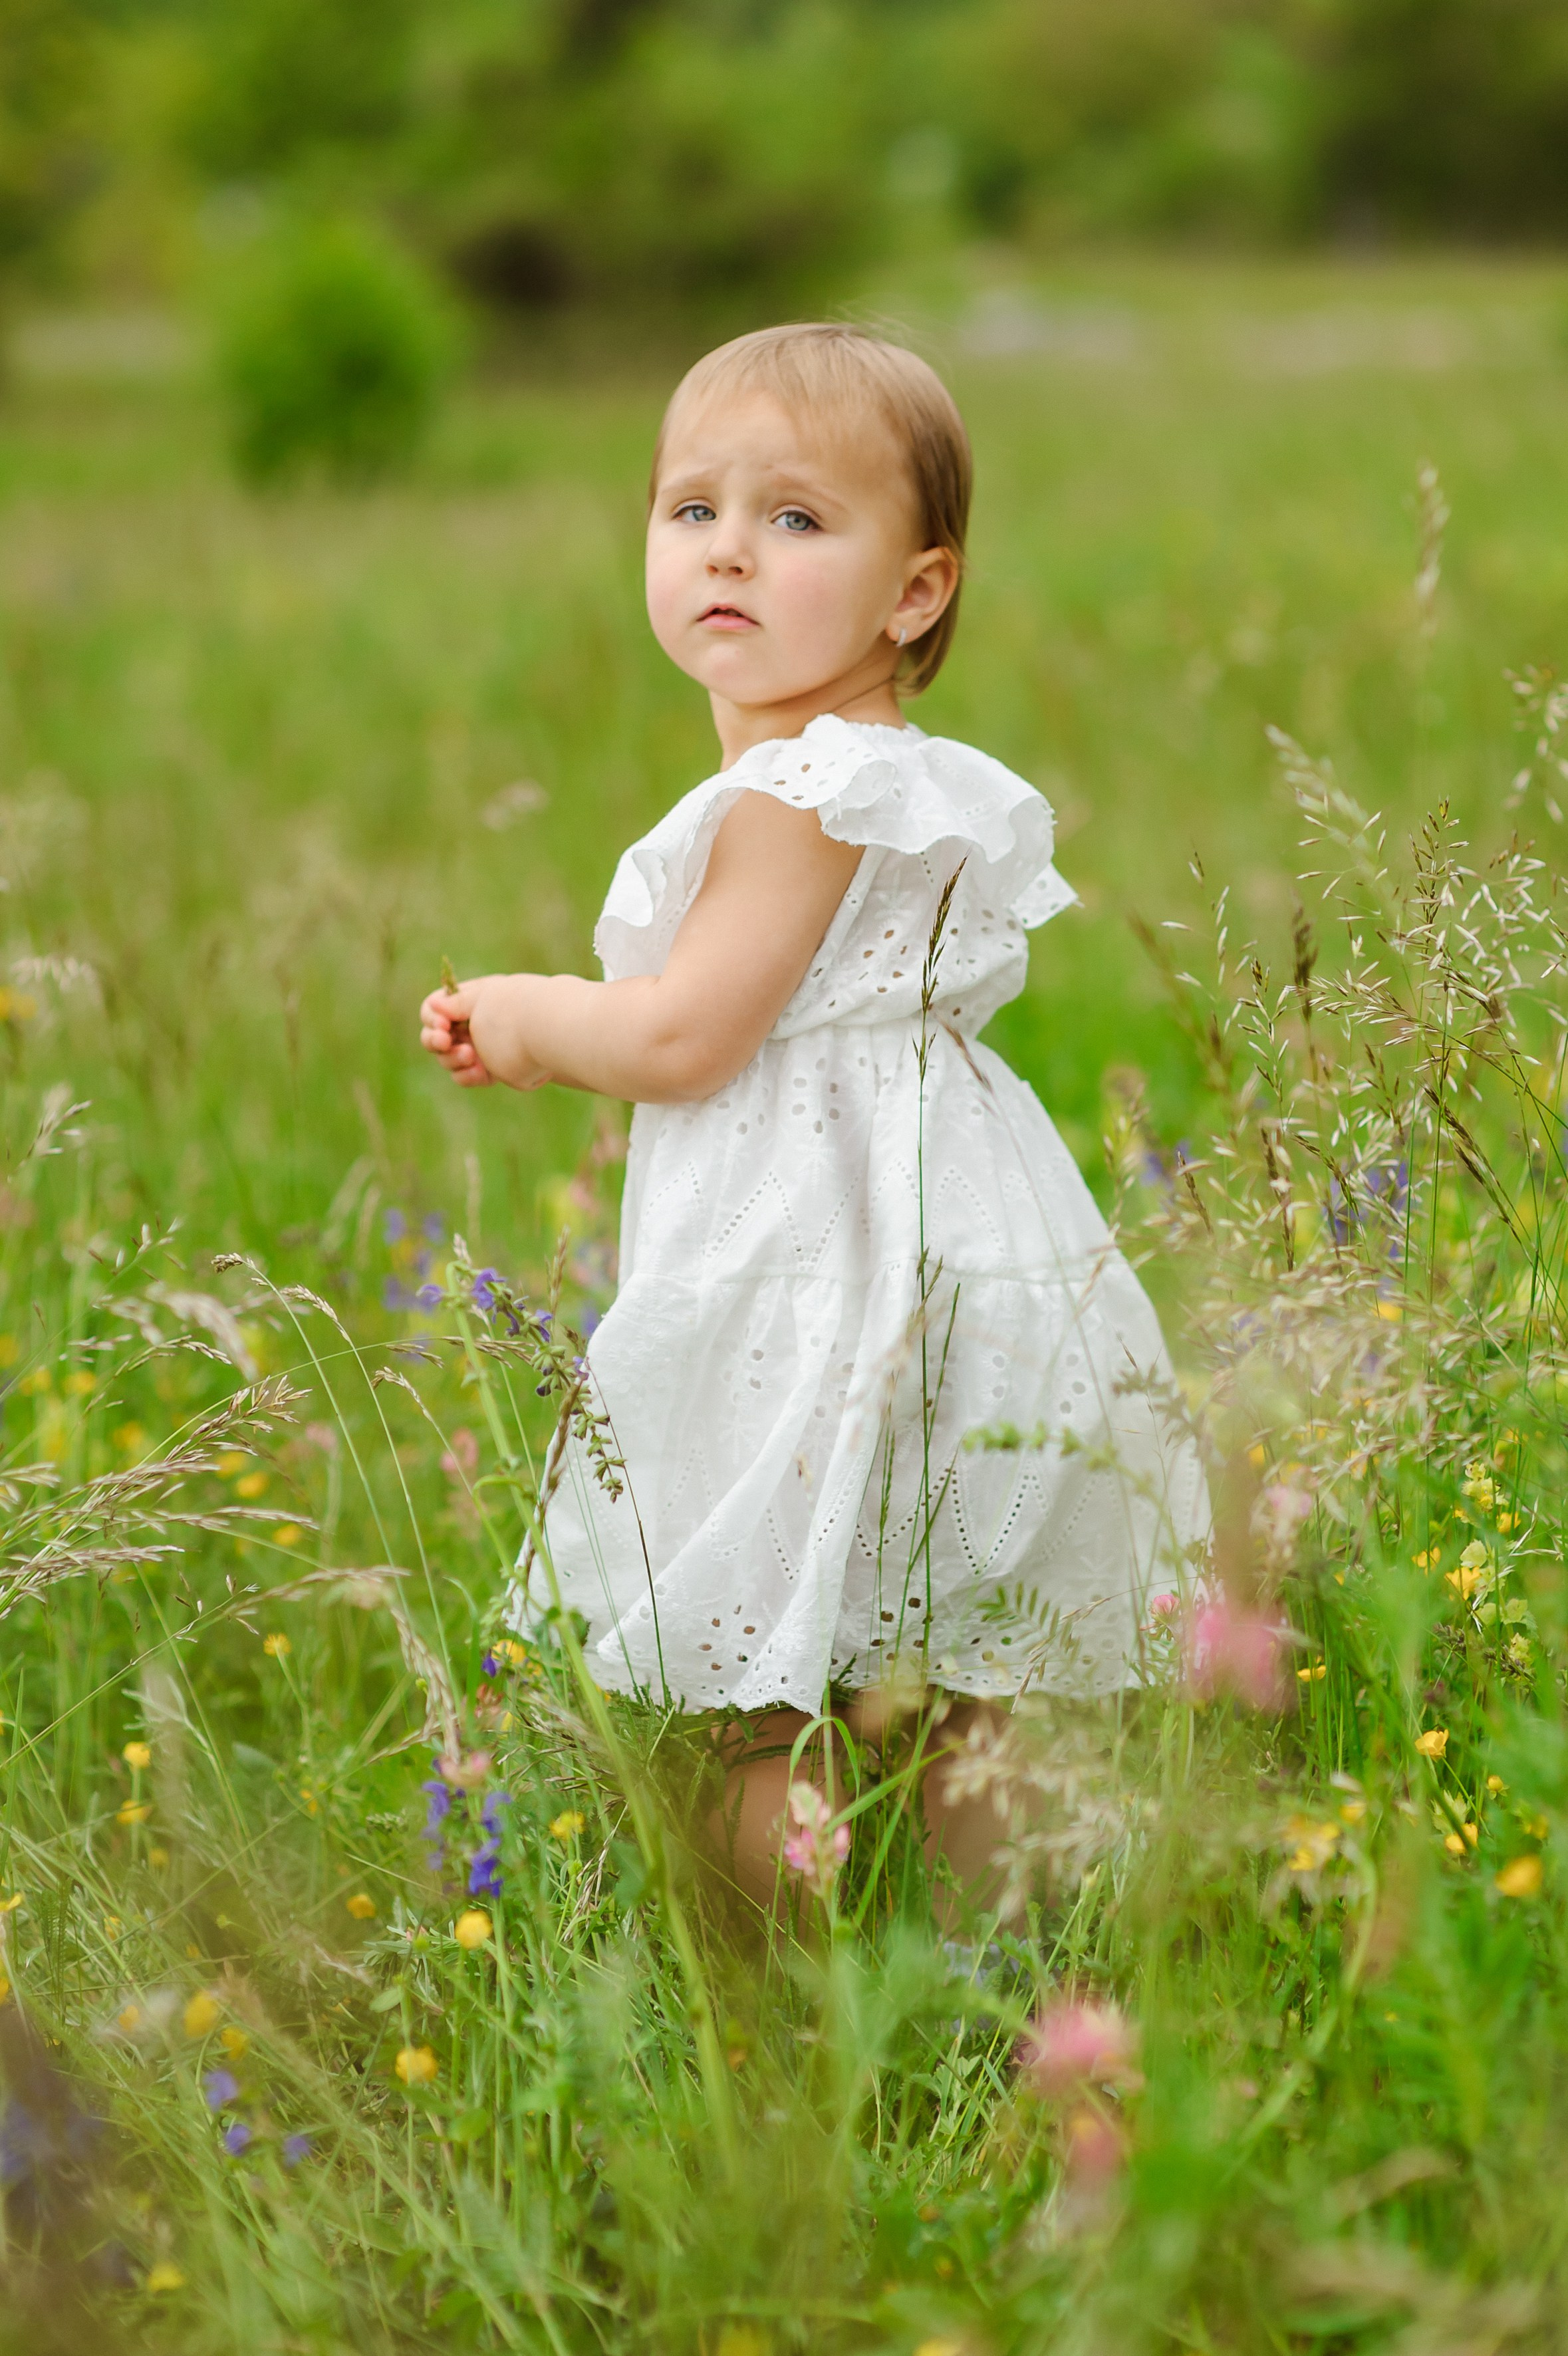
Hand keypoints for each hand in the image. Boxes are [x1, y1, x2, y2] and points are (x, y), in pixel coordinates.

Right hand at [419, 976, 551, 1091]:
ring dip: (452, 1058)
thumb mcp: (484, 998)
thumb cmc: (519, 1007)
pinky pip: (464, 1077)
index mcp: (467, 1003)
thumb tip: (434, 1005)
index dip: (432, 1018)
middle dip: (435, 1039)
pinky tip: (479, 1070)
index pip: (434, 1009)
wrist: (552, 1031)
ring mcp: (477, 1050)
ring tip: (470, 1055)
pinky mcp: (488, 1071)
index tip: (442, 1024)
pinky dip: (466, 1075)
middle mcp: (468, 1027)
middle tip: (444, 1041)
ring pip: (447, 1059)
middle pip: (435, 1037)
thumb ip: (457, 1003)